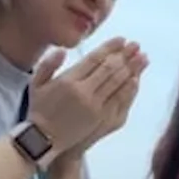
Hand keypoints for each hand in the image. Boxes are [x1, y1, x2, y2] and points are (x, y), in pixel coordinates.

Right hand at [27, 38, 136, 155]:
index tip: (122, 39)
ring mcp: (95, 105)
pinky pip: (120, 99)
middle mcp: (83, 91)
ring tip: (142, 57)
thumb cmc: (40, 110)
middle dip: (125, 55)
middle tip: (136, 45)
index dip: (110, 48)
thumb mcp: (36, 84)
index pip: (94, 59)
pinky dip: (129, 87)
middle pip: (110, 69)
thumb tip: (62, 50)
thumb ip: (48, 65)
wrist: (43, 139)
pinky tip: (136, 78)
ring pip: (118, 82)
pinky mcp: (102, 117)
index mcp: (68, 81)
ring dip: (133, 68)